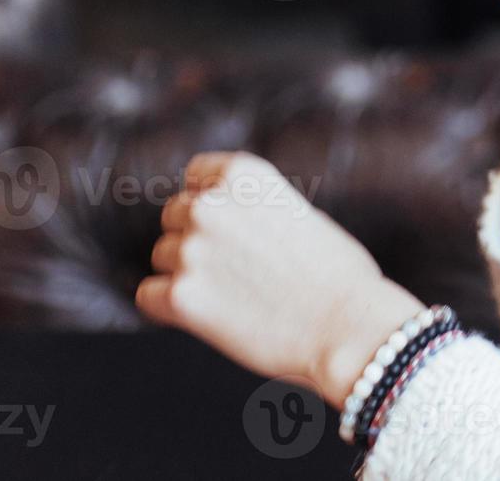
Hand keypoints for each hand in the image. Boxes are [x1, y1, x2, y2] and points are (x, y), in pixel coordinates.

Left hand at [136, 151, 426, 406]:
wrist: (349, 325)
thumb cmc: (338, 274)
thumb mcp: (298, 212)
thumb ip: (254, 208)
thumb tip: (222, 224)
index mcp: (244, 174)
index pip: (195, 174)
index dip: (209, 202)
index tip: (228, 226)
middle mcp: (211, 204)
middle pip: (174, 217)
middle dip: (197, 239)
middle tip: (235, 270)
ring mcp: (192, 250)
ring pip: (163, 257)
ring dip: (187, 275)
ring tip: (234, 296)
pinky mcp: (181, 297)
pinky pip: (150, 297)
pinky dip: (171, 309)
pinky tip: (207, 318)